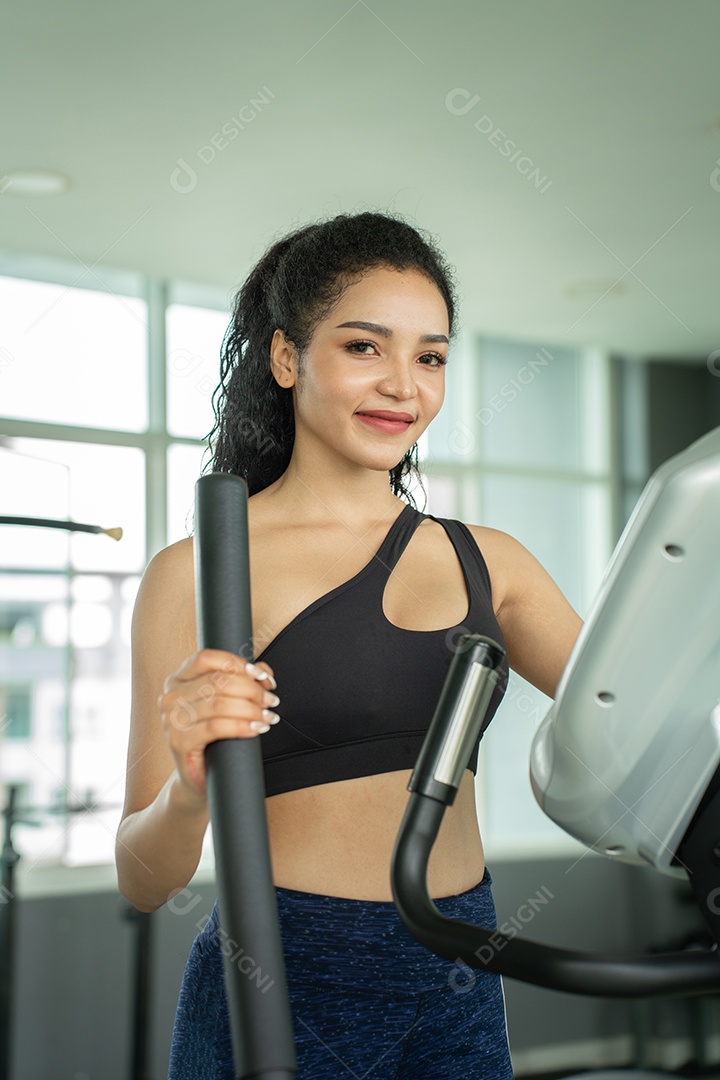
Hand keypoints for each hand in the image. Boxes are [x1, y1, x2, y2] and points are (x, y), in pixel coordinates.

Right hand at [158, 649, 278, 800]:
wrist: (199, 778)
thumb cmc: (215, 737)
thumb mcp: (226, 703)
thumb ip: (242, 680)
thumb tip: (263, 671)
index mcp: (178, 680)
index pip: (206, 658)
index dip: (237, 663)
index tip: (262, 678)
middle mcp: (170, 697)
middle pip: (218, 681)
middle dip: (251, 689)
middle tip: (271, 701)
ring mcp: (171, 719)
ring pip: (219, 703)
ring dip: (251, 708)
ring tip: (268, 716)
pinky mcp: (178, 742)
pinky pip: (216, 727)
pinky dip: (242, 726)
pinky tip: (256, 728)